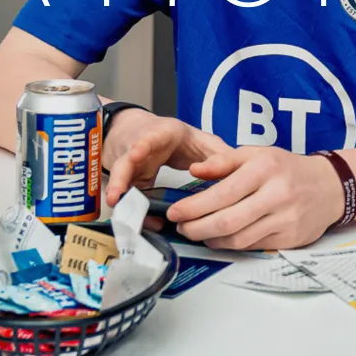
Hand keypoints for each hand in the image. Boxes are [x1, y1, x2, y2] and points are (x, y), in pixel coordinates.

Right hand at [102, 113, 235, 207]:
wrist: (147, 133)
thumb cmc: (173, 137)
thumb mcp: (198, 140)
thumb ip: (216, 155)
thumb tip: (240, 172)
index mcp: (159, 135)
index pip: (148, 138)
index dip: (142, 146)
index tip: (137, 153)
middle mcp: (139, 150)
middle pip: (125, 163)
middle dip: (120, 178)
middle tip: (117, 194)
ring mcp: (130, 167)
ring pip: (119, 181)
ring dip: (118, 196)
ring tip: (116, 207)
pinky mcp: (129, 182)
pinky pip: (127, 197)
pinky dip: (131, 209)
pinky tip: (135, 222)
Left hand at [165, 146, 342, 249]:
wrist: (330, 186)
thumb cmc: (289, 169)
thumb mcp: (257, 154)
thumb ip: (224, 161)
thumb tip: (195, 171)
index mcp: (265, 169)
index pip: (222, 193)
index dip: (193, 206)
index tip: (175, 211)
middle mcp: (277, 195)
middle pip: (227, 221)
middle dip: (197, 228)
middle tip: (182, 227)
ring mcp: (285, 219)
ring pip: (238, 239)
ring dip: (211, 239)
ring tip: (198, 232)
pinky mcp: (290, 238)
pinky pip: (253, 246)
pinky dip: (231, 244)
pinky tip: (221, 237)